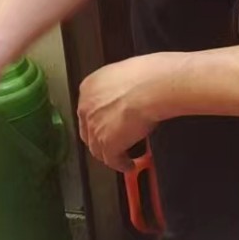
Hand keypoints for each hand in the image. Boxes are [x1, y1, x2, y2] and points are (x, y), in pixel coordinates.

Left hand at [78, 54, 175, 171]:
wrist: (152, 87)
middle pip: (89, 131)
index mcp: (89, 87)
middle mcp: (86, 108)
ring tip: (122, 157)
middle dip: (100, 140)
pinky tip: (129, 164)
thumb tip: (127, 96)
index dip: (99, 120)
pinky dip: (121, 164)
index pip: (88, 110)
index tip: (108, 125)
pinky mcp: (107, 144)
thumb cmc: (148, 76)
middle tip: (115, 143)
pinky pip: (112, 160)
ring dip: (110, 154)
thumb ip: (118, 88)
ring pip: (97, 148)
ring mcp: (95, 127)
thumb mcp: (125, 74)